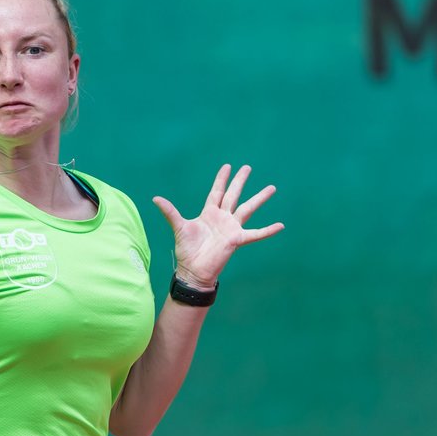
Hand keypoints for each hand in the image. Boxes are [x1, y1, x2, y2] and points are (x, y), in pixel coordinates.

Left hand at [152, 164, 282, 286]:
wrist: (193, 269)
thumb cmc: (187, 250)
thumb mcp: (178, 227)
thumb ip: (170, 211)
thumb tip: (156, 198)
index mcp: (209, 213)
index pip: (217, 192)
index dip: (222, 179)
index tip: (227, 166)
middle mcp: (222, 218)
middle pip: (233, 195)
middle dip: (240, 181)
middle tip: (247, 167)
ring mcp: (231, 228)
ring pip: (248, 209)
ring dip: (259, 198)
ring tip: (271, 188)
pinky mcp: (237, 239)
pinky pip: (255, 234)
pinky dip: (268, 230)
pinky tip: (280, 225)